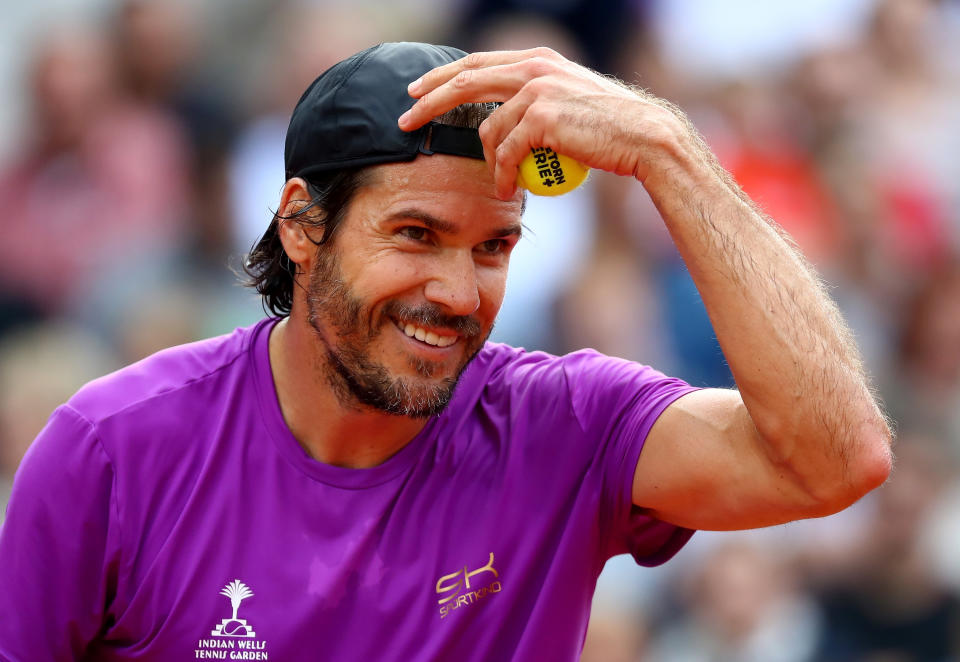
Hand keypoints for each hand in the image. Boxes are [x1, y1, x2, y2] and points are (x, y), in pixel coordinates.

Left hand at [398, 47, 689, 198]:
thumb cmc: (611, 129)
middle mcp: (534, 67)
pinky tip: (506, 190)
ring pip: (488, 129)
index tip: (417, 92)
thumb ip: (536, 102)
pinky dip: (502, 175)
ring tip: (499, 183)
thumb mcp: (568, 103)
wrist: (645, 137)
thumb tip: (506, 120)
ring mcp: (538, 89)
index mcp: (538, 59)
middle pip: (465, 80)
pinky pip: (507, 152)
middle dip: (429, 101)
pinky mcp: (542, 117)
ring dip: (486, 162)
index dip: (443, 77)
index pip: (477, 63)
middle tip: (404, 120)